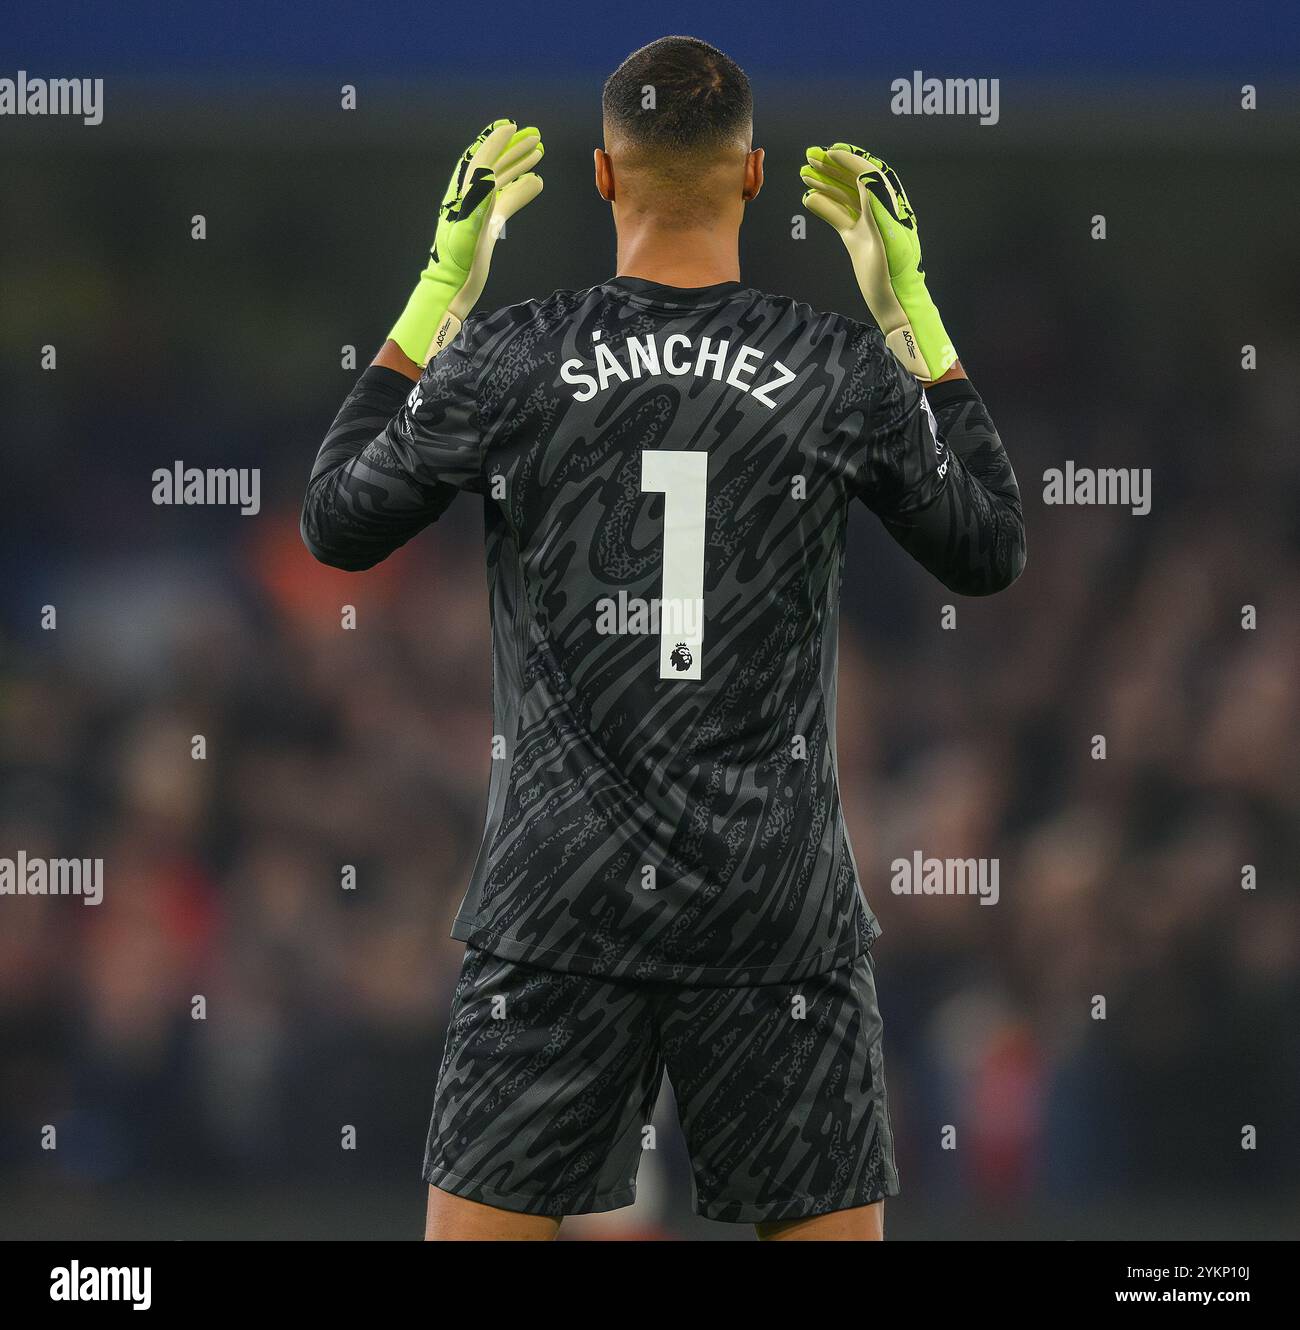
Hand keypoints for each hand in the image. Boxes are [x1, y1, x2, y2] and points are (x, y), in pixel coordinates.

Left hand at [389, 120, 543, 364]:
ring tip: (539, 151)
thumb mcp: (465, 230)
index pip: (480, 160)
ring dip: (519, 164)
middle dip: (512, 148)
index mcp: (463, 194)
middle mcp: (472, 197)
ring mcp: (481, 211)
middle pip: (494, 165)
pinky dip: (522, 190)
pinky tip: (536, 183)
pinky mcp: (489, 225)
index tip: (512, 126)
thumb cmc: (456, 262)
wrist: (452, 287)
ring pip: (503, 180)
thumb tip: (488, 172)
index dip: (495, 142)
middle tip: (534, 135)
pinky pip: (508, 201)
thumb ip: (475, 201)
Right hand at [801, 144, 955, 381]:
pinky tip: (808, 199)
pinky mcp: (856, 239)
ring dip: (825, 183)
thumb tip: (865, 175)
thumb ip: (879, 205)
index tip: (830, 151)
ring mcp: (866, 224)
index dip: (850, 160)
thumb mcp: (890, 237)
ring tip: (803, 173)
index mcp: (890, 206)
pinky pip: (838, 217)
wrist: (894, 302)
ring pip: (844, 196)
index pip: (870, 174)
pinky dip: (824, 207)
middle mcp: (878, 210)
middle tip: (810, 156)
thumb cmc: (896, 273)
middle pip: (854, 180)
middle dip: (833, 167)